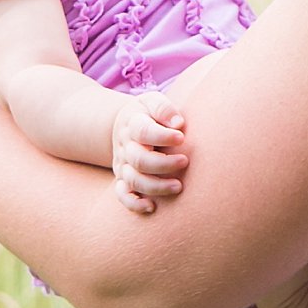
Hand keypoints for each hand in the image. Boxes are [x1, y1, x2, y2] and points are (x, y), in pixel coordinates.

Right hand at [111, 91, 187, 213]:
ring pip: (133, 180)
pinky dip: (134, 203)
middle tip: (185, 161)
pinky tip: (152, 207)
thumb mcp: (152, 101)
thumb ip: (163, 108)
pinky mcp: (122, 178)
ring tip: (178, 186)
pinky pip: (122, 195)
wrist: (124, 125)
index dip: (162, 136)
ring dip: (156, 186)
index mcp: (133, 124)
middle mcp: (126, 146)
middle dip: (163, 164)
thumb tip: (178, 123)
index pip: (143, 131)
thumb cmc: (147, 113)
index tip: (181, 137)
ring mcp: (123, 164)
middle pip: (139, 160)